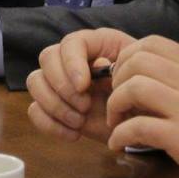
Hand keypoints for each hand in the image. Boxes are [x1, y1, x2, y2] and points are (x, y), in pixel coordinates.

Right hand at [26, 28, 133, 143]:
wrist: (144, 123)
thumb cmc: (144, 95)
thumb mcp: (141, 77)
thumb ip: (122, 67)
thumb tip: (98, 67)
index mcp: (95, 44)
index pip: (70, 42)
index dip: (71, 63)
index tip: (83, 86)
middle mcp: (72, 59)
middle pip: (47, 58)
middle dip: (62, 86)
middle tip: (84, 106)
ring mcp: (60, 83)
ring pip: (35, 82)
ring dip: (55, 105)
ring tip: (80, 121)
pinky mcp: (53, 107)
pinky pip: (34, 110)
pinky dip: (50, 124)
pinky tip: (74, 134)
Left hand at [105, 36, 178, 177]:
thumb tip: (151, 80)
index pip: (155, 42)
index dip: (127, 57)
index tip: (123, 80)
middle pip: (138, 60)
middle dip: (116, 80)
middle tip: (117, 103)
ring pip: (134, 87)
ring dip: (115, 105)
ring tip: (116, 123)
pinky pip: (137, 127)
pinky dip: (119, 135)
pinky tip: (118, 145)